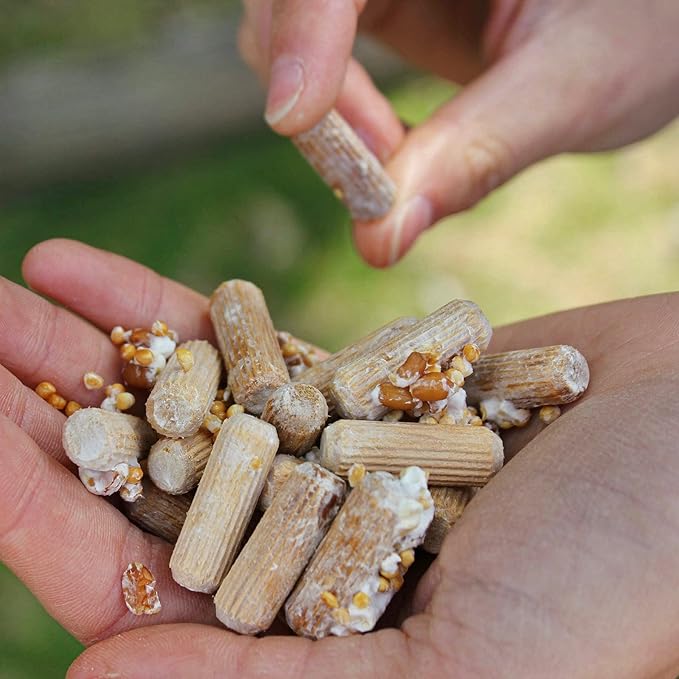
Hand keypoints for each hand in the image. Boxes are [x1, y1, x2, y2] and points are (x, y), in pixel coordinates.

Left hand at [1, 240, 677, 676]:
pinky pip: (246, 348)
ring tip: (13, 291)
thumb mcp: (474, 669)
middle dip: (52, 415)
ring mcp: (332, 463)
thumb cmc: (634, 573)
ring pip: (183, 405)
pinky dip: (175, 310)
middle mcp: (311, 558)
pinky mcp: (361, 392)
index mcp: (318, 648)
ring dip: (95, 351)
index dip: (45, 513)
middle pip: (145, 486)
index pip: (141, 588)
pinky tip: (93, 271)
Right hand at [238, 0, 678, 265]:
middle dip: (314, 90)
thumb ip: (478, 152)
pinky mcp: (383, 6)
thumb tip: (377, 237)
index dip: (301, 34)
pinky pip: (322, 58)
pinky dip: (340, 118)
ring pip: (292, 31)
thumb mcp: (577, 86)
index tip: (298, 121)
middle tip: (374, 177)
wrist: (660, 18)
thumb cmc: (653, 23)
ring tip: (396, 167)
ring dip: (324, 115)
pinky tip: (391, 147)